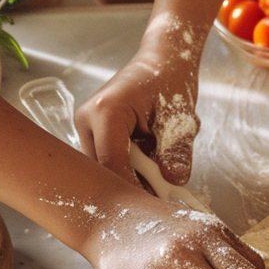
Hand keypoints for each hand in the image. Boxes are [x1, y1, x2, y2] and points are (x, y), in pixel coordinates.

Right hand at [75, 34, 201, 186]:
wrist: (162, 61)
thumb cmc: (169, 82)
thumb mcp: (180, 120)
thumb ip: (177, 152)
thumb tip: (174, 181)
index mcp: (105, 112)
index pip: (112, 164)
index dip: (132, 188)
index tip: (153, 207)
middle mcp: (88, 119)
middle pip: (105, 169)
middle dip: (134, 184)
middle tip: (162, 197)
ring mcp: (89, 126)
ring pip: (108, 167)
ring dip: (135, 174)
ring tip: (161, 170)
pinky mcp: (96, 132)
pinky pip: (112, 159)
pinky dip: (133, 166)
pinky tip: (152, 160)